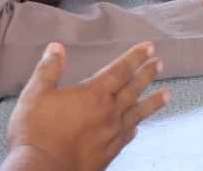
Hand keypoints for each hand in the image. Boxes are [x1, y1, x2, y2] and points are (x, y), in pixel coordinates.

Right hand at [5, 42, 167, 170]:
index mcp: (94, 94)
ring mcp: (110, 135)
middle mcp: (108, 113)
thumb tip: (56, 49)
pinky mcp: (107, 155)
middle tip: (160, 64)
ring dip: (152, 102)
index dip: (136, 57)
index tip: (149, 48)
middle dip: (147, 74)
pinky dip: (134, 129)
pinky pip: (126, 137)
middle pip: (133, 89)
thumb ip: (49, 69)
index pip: (121, 70)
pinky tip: (136, 129)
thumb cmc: (37, 134)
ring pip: (137, 114)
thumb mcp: (35, 94)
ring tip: (166, 95)